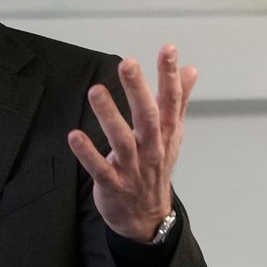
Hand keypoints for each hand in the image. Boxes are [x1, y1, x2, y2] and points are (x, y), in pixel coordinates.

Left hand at [68, 45, 198, 241]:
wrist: (147, 216)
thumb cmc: (157, 167)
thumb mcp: (173, 134)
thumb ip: (179, 100)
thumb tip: (191, 70)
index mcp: (167, 133)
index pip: (172, 101)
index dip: (170, 75)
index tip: (168, 49)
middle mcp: (152, 148)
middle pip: (148, 117)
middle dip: (139, 90)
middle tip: (128, 64)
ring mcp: (133, 168)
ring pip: (123, 140)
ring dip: (109, 116)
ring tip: (96, 91)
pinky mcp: (113, 184)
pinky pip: (100, 168)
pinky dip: (88, 153)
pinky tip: (74, 136)